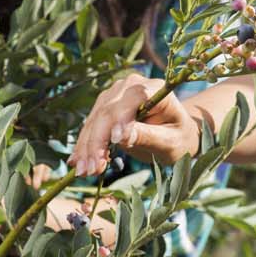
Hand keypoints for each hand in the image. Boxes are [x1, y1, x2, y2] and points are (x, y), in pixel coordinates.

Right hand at [67, 74, 198, 176]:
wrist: (175, 132)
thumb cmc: (178, 137)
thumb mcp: (169, 141)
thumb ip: (147, 136)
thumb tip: (121, 136)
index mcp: (155, 88)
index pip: (134, 98)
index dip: (121, 118)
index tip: (115, 142)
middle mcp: (130, 85)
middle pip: (108, 111)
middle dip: (98, 141)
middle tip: (92, 169)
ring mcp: (114, 94)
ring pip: (94, 120)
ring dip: (87, 147)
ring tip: (84, 171)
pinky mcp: (104, 107)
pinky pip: (90, 126)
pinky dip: (84, 146)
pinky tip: (77, 163)